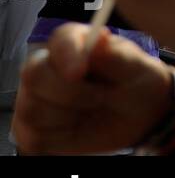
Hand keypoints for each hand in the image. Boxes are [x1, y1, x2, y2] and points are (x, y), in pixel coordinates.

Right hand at [14, 24, 171, 153]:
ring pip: (32, 109)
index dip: (67, 54)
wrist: (139, 115)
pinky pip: (34, 137)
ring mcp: (35, 98)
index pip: (60, 40)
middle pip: (34, 74)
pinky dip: (60, 138)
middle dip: (69, 92)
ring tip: (93, 110)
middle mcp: (47, 66)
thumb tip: (99, 39)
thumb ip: (116, 55)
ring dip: (69, 116)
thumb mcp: (137, 68)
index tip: (78, 72)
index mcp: (76, 42)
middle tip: (100, 97)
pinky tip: (78, 128)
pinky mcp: (32, 129)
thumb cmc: (136, 83)